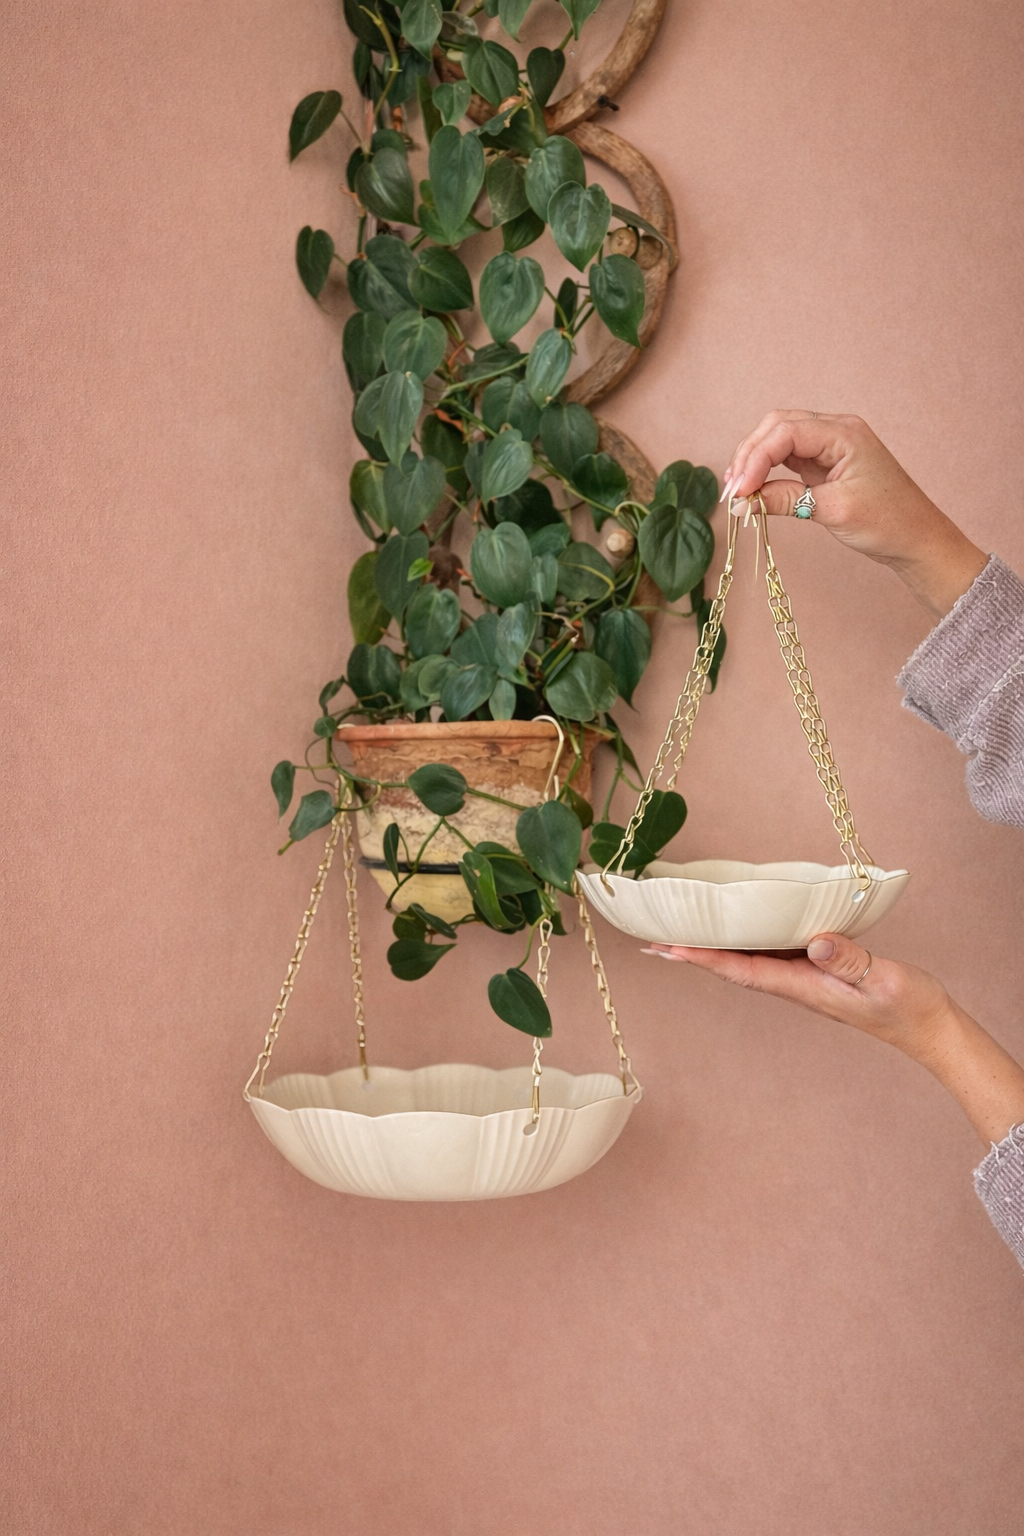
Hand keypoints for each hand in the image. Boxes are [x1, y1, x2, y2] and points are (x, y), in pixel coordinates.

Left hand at [644, 933, 1023, 1146]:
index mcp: (804, 987)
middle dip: (693, 953)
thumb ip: (850, 960)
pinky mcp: (817, 973)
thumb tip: (816, 942)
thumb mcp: (883, 979)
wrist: (930, 1028)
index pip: (742, 969)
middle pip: (733, 965)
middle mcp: (795, 985)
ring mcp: (805, 981)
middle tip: (652, 939)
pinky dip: (746, 941)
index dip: (703, 957)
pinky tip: (737, 929)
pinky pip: (772, 954)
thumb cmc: (909, 1006)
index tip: (669, 948)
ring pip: (748, 960)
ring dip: (713, 948)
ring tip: (681, 932)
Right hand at [722, 410, 987, 620]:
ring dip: (755, 460)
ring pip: (779, 437)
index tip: (739, 491)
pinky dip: (768, 469)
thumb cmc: (887, 522)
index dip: (755, 459)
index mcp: (844, 434)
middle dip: (749, 454)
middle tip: (733, 490)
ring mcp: (831, 444)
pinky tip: (756, 488)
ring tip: (739, 491)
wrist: (918, 538)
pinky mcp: (826, 461)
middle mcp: (837, 430)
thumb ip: (784, 500)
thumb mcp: (832, 511)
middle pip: (777, 426)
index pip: (785, 432)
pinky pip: (788, 455)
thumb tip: (743, 502)